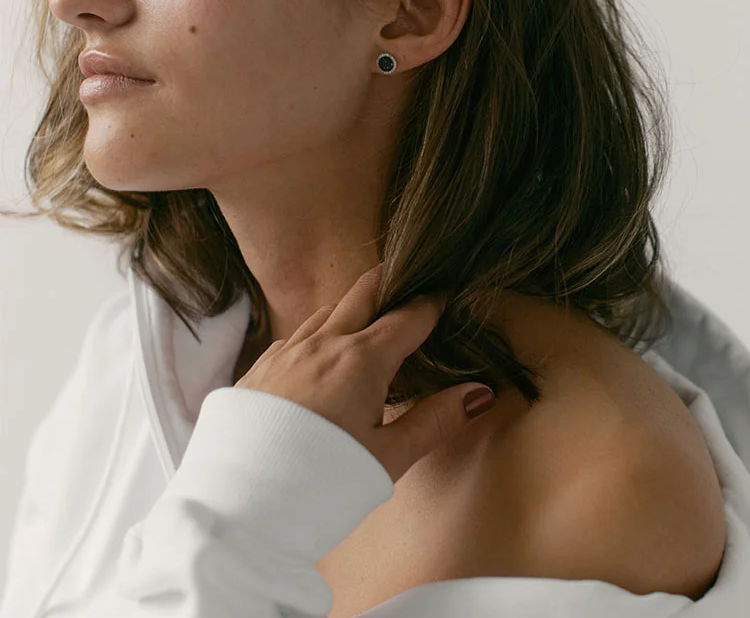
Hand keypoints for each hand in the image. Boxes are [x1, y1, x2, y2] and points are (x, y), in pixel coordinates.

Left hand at [233, 262, 495, 482]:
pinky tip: (319, 351)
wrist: (240, 503)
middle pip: (363, 292)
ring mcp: (286, 351)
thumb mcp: (389, 457)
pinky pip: (295, 334)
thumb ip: (435, 420)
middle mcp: (323, 343)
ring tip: (365, 316)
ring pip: (326, 311)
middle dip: (389, 282)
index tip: (446, 294)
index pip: (408, 317)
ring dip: (350, 306)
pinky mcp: (259, 367)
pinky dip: (317, 331)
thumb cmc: (321, 482)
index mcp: (362, 359)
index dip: (432, 303)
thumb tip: (478, 393)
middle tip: (408, 278)